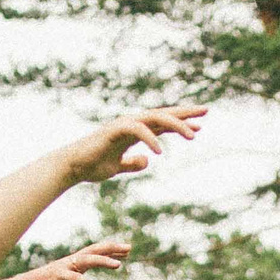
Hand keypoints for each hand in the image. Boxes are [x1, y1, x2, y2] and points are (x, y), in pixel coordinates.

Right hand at [9, 240, 128, 279]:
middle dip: (111, 249)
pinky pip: (73, 277)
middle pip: (94, 252)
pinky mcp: (55, 276)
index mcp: (72, 268)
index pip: (94, 257)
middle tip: (129, 248)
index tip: (126, 253)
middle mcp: (69, 264)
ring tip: (118, 265)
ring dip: (102, 260)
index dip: (110, 254)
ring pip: (86, 260)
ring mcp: (62, 268)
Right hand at [82, 105, 207, 179]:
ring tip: (193, 135)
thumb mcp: (118, 167)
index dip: (181, 124)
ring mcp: (123, 125)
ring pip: (154, 118)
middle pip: (163, 114)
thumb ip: (132, 163)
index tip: (199, 126)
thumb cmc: (93, 166)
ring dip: (175, 124)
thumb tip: (147, 160)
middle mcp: (131, 124)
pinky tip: (159, 151)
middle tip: (206, 112)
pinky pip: (137, 130)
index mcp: (134, 131)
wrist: (73, 167)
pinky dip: (150, 138)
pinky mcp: (114, 130)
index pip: (162, 124)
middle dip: (185, 113)